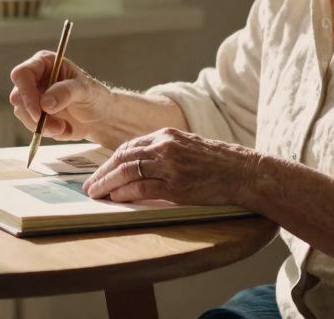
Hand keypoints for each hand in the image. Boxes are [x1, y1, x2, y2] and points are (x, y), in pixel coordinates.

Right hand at [8, 50, 112, 141]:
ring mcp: (33, 97)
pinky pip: (31, 125)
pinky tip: (64, 129)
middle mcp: (35, 78)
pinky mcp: (35, 114)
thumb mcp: (85, 90)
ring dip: (43, 126)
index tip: (38, 114)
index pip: (22, 74)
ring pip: (23, 114)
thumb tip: (45, 103)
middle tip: (57, 127)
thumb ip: (66, 92)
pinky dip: (47, 131)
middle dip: (36, 116)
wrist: (99, 117)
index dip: (26, 93)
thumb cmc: (94, 96)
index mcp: (45, 63)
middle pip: (18, 97)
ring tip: (64, 127)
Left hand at [82, 128, 260, 206]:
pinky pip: (142, 189)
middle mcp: (165, 147)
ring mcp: (170, 166)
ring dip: (107, 184)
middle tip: (90, 186)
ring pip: (128, 172)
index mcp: (166, 135)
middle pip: (123, 158)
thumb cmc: (217, 161)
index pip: (129, 147)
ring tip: (96, 194)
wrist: (243, 171)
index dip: (111, 161)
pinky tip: (116, 198)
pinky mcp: (176, 186)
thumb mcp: (187, 146)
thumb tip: (138, 166)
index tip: (100, 172)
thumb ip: (164, 151)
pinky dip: (125, 193)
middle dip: (102, 173)